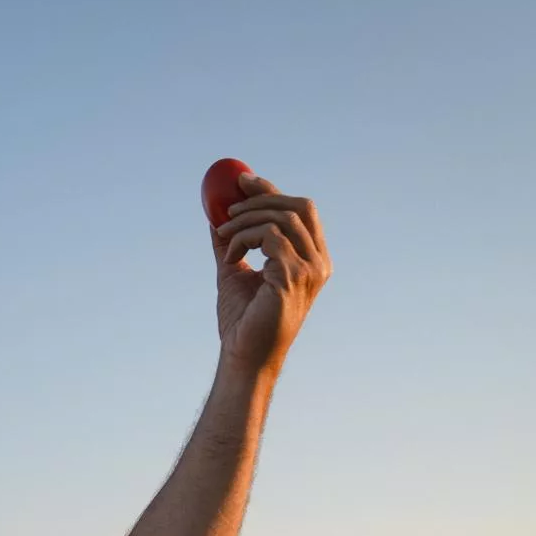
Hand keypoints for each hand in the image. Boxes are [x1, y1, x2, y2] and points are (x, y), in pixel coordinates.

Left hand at [210, 172, 330, 375]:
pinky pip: (270, 236)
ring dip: (246, 220)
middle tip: (230, 200)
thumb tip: (216, 215)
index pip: (300, 212)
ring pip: (282, 218)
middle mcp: (319, 262)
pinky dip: (244, 238)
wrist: (243, 355)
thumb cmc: (243, 321)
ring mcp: (311, 269)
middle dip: (263, 196)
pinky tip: (230, 258)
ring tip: (223, 235)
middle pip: (300, 206)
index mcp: (311, 259)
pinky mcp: (294, 276)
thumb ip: (231, 244)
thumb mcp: (234, 272)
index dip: (273, 191)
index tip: (242, 180)